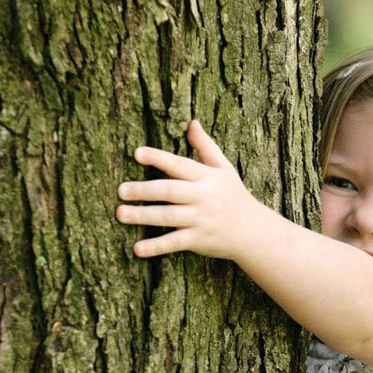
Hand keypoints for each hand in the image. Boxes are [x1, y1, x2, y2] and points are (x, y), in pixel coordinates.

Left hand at [116, 119, 264, 259]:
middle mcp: (204, 197)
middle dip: (144, 190)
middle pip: (170, 191)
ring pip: (168, 216)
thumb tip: (192, 122)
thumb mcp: (224, 169)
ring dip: (143, 216)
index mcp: (207, 177)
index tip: (137, 153)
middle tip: (121, 190)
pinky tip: (137, 249)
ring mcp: (201, 219)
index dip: (158, 158)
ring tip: (120, 214)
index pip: (180, 165)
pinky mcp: (199, 240)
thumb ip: (205, 146)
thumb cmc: (233, 196)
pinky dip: (156, 247)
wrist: (253, 231)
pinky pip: (174, 243)